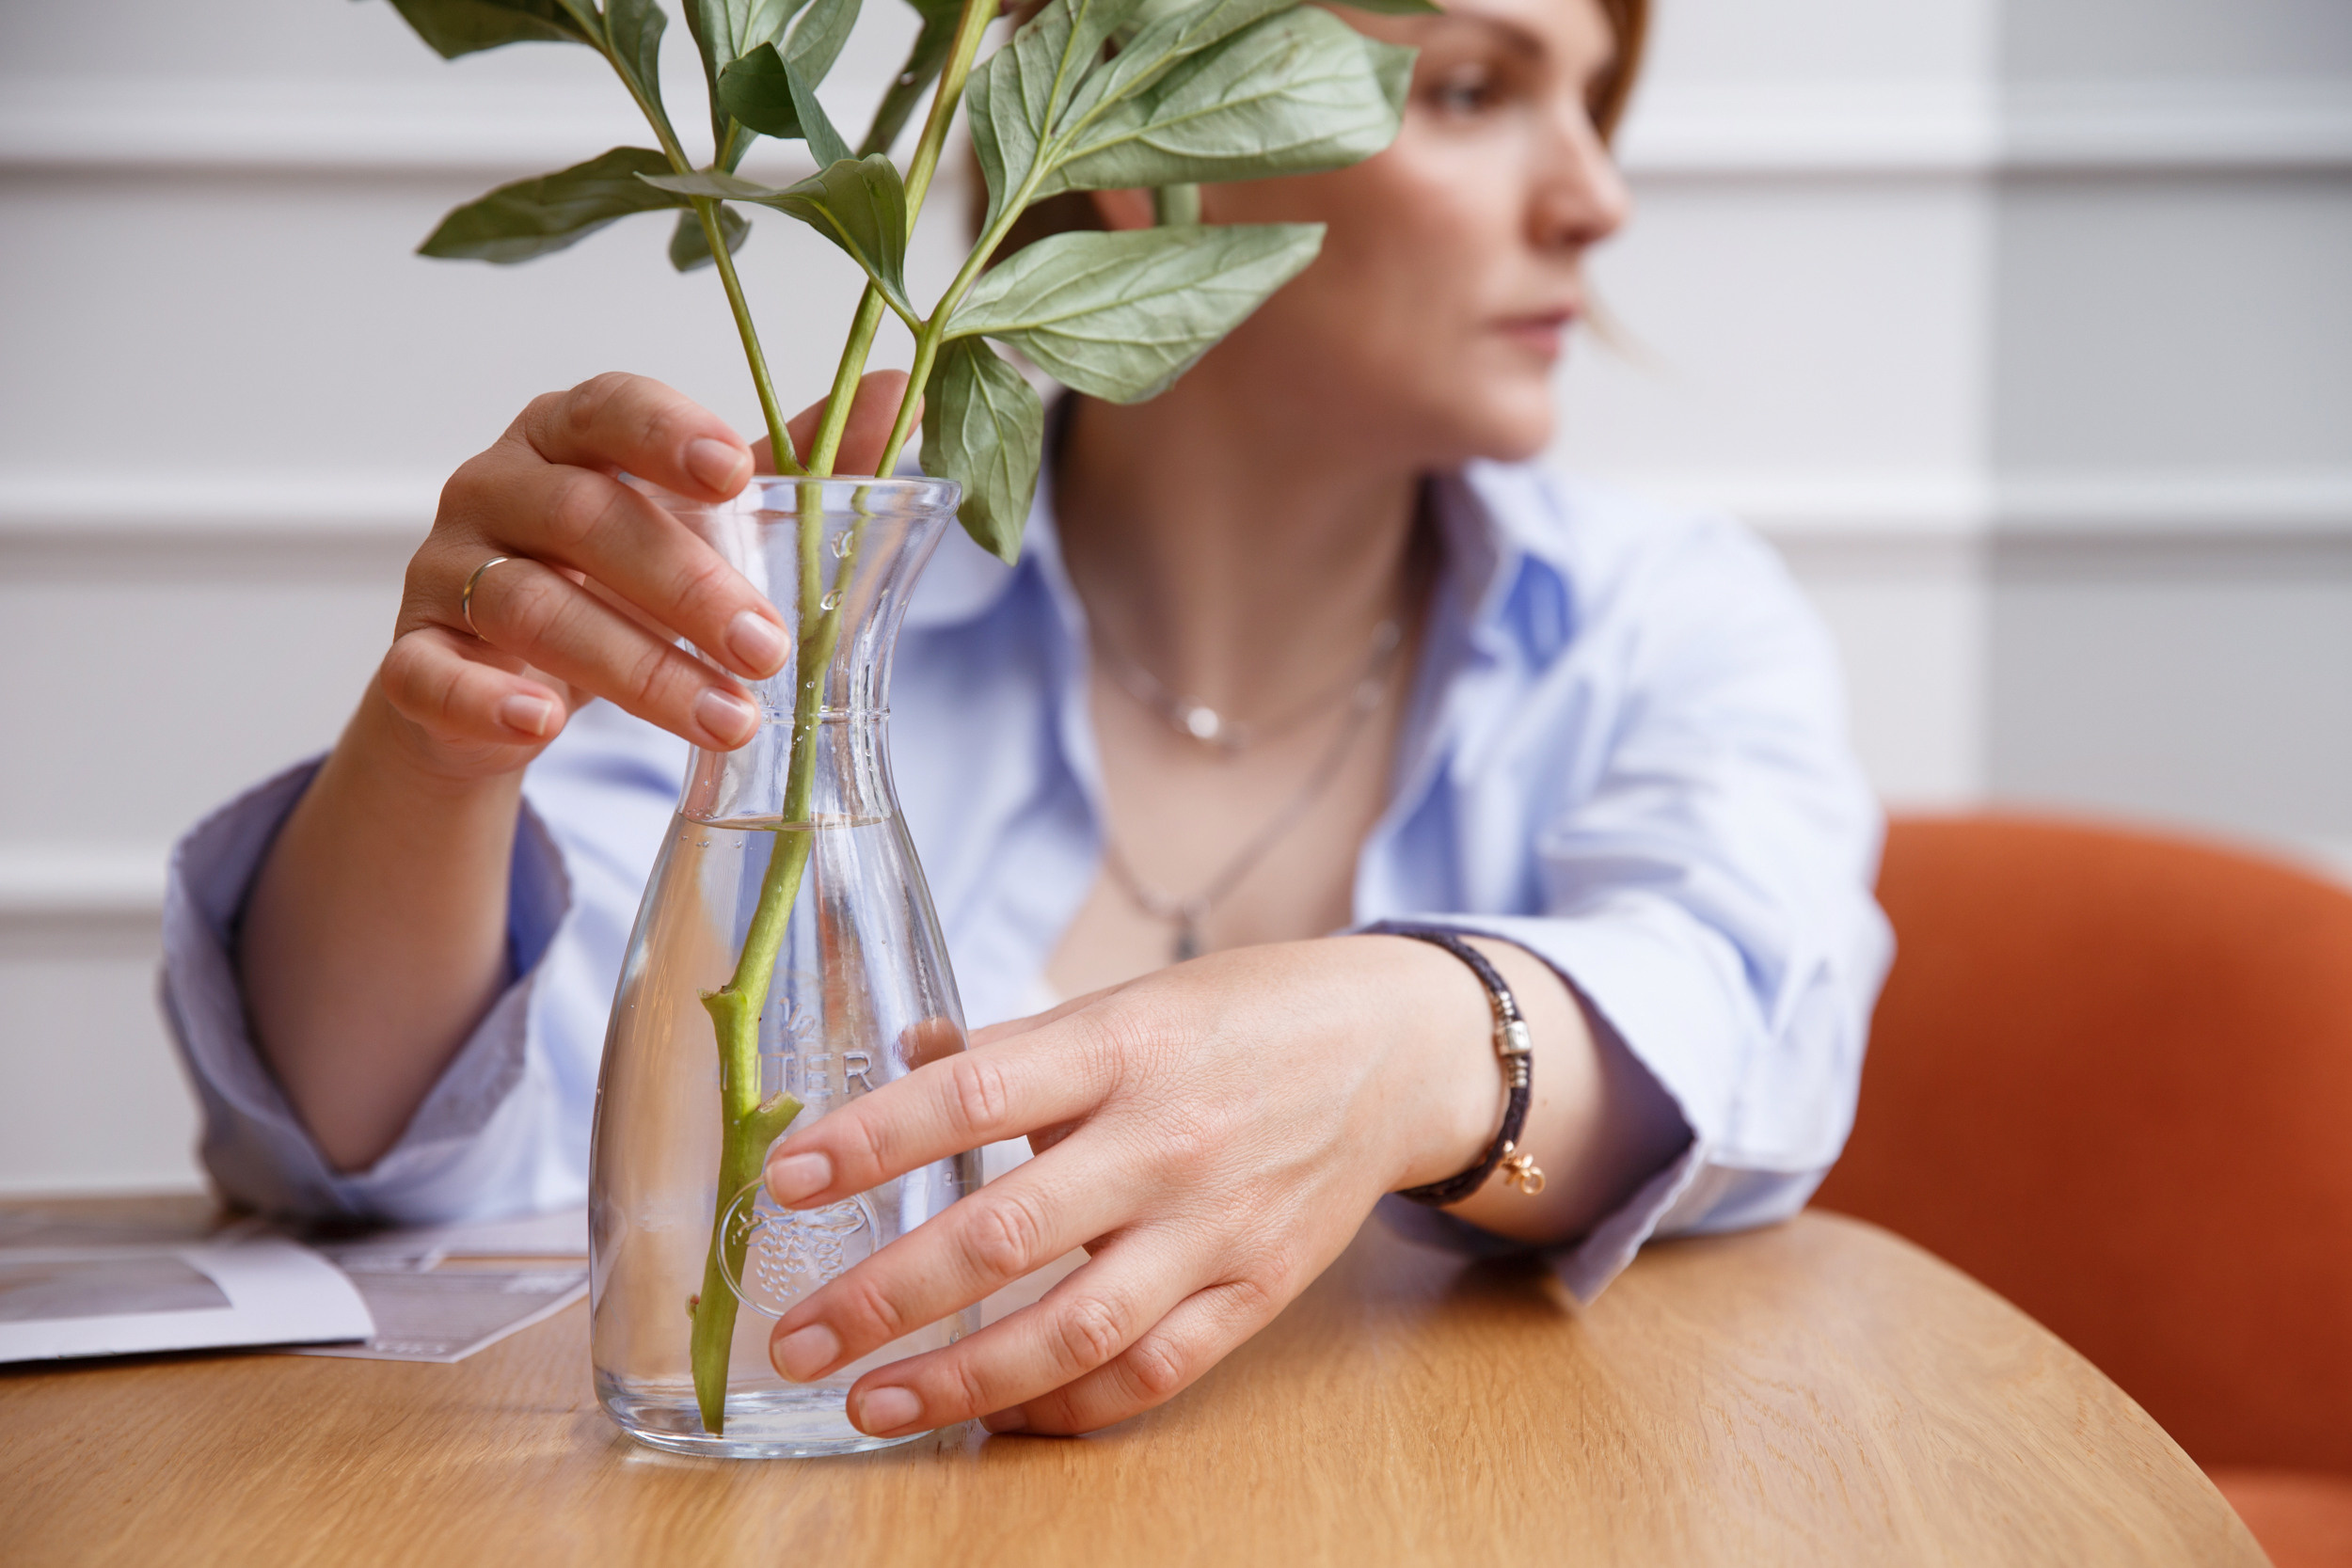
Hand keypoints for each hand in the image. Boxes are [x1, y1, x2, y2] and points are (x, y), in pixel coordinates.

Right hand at [375, 369, 911, 782]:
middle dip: (686, 584)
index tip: (737, 472)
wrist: (508, 683)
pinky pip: (430, 674)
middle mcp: (495, 486)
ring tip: (725, 719)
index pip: (608, 409)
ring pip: (528, 606)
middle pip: (584, 518)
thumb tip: (897, 390)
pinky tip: (546, 724)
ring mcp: (445, 572)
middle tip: (767, 648)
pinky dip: (486, 700)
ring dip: (634, 667)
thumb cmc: (618, 575)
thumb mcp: (707, 521)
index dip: (666, 433)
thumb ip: (796, 465)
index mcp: (567, 434)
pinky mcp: (412, 660)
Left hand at [755, 936, 1506, 1437]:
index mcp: (1124, 1047)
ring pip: (1074, 1329)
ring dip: (960, 1380)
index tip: (786, 1179)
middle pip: (1007, 1235)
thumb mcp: (1130, 1000)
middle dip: (886, 1297)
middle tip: (800, 1338)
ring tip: (873, 1404)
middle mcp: (1167, 1141)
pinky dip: (1067, 1408)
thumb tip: (907, 1060)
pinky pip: (1152, 1372)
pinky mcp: (1256, 1289)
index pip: (975, 1095)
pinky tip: (997, 1418)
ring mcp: (1215, 1226)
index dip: (872, 1140)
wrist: (1399, 1051)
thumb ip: (1021, 1045)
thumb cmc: (1247, 1016)